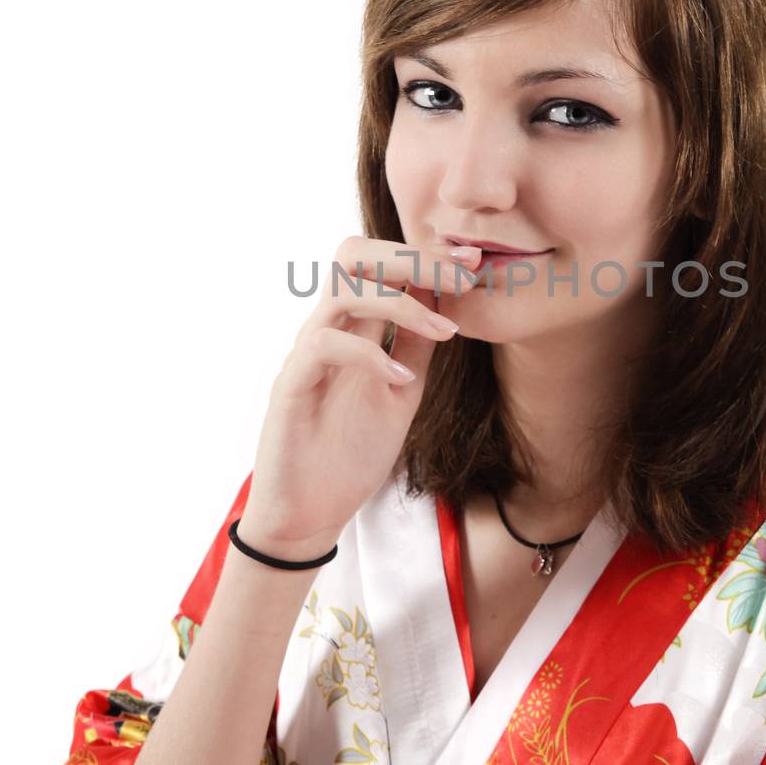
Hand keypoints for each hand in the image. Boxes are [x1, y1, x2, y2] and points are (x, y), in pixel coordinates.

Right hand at [238, 236, 480, 553]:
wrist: (311, 511)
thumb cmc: (351, 452)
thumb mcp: (401, 394)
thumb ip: (416, 348)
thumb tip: (446, 304)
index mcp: (354, 328)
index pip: (384, 265)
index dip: (428, 255)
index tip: (474, 260)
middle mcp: (327, 329)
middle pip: (354, 254)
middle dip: (412, 256)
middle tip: (461, 279)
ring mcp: (306, 354)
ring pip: (342, 289)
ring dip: (401, 302)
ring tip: (444, 331)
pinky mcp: (291, 385)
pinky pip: (325, 345)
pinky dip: (370, 355)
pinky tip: (400, 380)